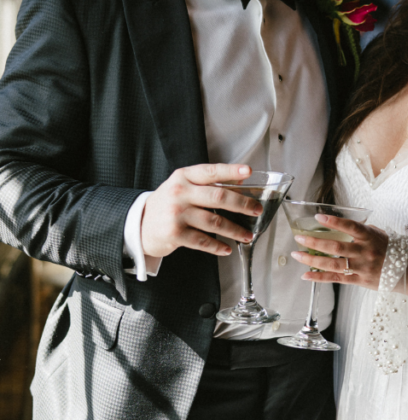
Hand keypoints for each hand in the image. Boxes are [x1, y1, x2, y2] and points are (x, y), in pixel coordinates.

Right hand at [140, 164, 260, 257]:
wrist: (138, 225)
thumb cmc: (167, 204)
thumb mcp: (182, 186)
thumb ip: (207, 183)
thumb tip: (240, 182)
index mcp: (184, 177)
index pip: (211, 171)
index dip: (230, 171)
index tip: (248, 172)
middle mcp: (179, 193)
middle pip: (218, 197)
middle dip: (242, 204)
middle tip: (256, 209)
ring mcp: (176, 214)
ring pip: (214, 222)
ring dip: (235, 230)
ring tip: (247, 235)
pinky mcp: (174, 234)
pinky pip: (203, 241)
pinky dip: (218, 246)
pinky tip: (227, 248)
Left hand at [291, 214, 389, 288]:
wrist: (406, 270)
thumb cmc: (390, 249)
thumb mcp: (379, 234)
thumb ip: (361, 231)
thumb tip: (341, 225)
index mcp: (370, 237)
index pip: (351, 227)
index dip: (334, 222)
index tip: (318, 218)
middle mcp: (365, 252)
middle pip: (336, 247)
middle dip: (315, 242)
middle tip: (299, 238)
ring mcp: (362, 267)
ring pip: (333, 264)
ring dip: (312, 260)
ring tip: (297, 255)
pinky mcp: (359, 280)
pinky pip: (336, 279)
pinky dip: (320, 277)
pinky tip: (306, 275)